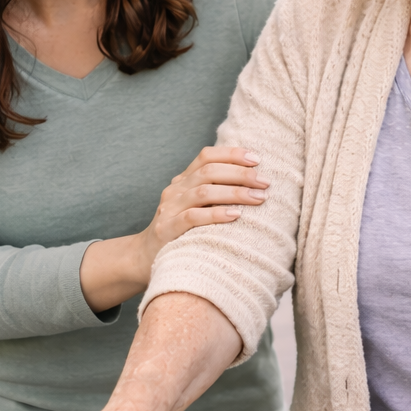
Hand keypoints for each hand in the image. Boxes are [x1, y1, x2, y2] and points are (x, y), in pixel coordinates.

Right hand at [138, 146, 269, 267]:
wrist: (146, 256)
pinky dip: (216, 214)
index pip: (206, 156)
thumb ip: (215, 191)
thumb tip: (254, 181)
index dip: (232, 154)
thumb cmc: (182, 230)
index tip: (257, 159)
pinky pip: (193, 217)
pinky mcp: (166, 229)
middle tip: (265, 182)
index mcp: (183, 180)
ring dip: (234, 192)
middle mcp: (175, 190)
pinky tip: (236, 215)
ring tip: (258, 198)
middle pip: (209, 171)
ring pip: (203, 192)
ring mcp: (169, 209)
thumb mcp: (195, 205)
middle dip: (240, 174)